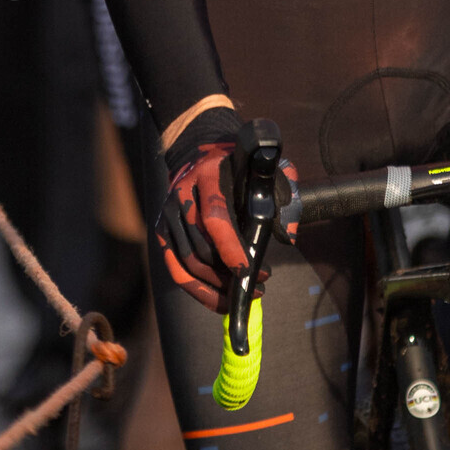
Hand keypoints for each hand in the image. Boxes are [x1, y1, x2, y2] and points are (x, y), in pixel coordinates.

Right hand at [156, 110, 296, 314]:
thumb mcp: (264, 169)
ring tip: (244, 292)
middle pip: (200, 248)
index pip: (215, 217)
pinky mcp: (161, 230)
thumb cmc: (239, 165)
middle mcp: (181, 195)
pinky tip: (218, 299)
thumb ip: (282, 193)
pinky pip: (176, 269)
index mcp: (208, 175)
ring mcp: (167, 214)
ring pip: (187, 264)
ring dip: (216, 287)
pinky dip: (197, 290)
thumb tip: (289, 235)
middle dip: (229, 274)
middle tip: (260, 284)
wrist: (199, 151)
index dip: (230, 247)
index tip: (248, 271)